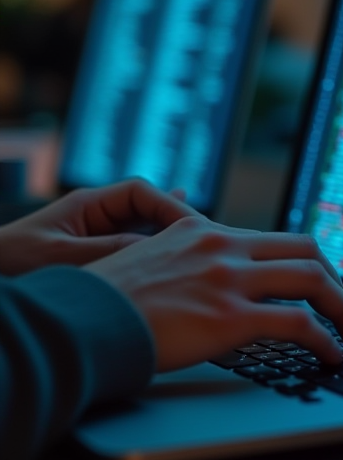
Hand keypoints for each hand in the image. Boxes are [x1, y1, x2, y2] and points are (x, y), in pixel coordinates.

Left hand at [0, 179, 196, 275]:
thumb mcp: (63, 257)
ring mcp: (96, 240)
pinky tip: (174, 266)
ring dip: (166, 245)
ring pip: (142, 236)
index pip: (141, 193)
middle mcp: (95, 218)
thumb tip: (157, 249)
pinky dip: (153, 261)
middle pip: (148, 212)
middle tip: (205, 241)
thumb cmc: (9, 263)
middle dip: (176, 224)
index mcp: (87, 205)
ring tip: (198, 254)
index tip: (192, 226)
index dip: (170, 205)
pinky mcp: (94, 263)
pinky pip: (131, 258)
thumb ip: (111, 251)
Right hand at [86, 215, 342, 370]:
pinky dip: (326, 340)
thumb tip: (194, 247)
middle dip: (338, 282)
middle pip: (306, 251)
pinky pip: (300, 324)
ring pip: (313, 281)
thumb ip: (180, 249)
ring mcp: (229, 279)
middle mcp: (222, 246)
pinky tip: (331, 356)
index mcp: (203, 230)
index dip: (310, 262)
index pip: (276, 238)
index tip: (325, 283)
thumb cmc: (106, 299)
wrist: (82, 320)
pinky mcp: (230, 317)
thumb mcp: (146, 255)